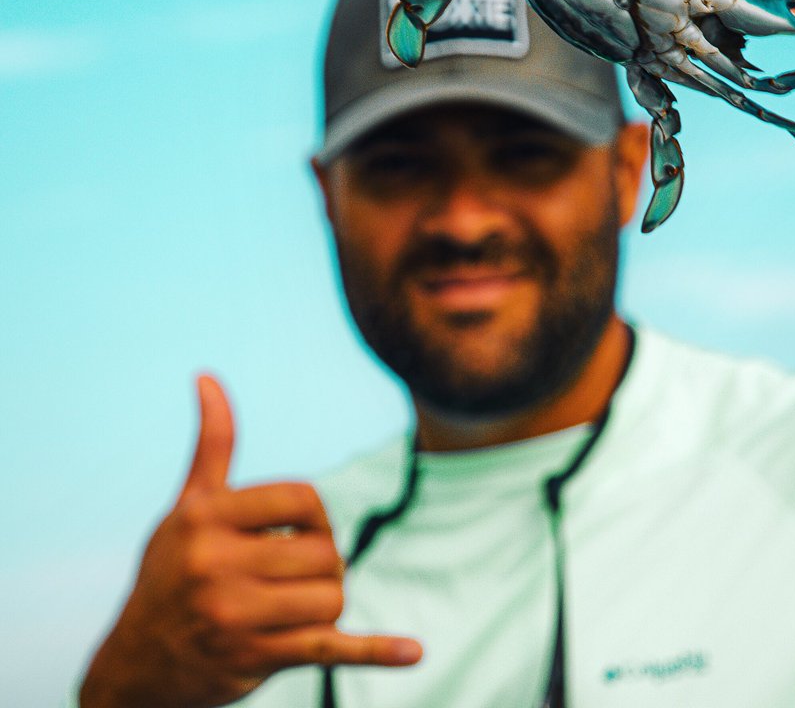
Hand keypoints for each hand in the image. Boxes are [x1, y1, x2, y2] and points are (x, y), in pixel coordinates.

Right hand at [79, 375, 422, 707]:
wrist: (136, 664)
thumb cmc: (171, 569)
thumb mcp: (188, 506)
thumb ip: (213, 443)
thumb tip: (208, 375)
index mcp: (206, 519)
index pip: (302, 498)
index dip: (316, 514)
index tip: (297, 530)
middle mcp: (216, 566)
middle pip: (324, 551)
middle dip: (323, 563)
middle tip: (296, 576)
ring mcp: (236, 617)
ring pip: (332, 597)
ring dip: (328, 602)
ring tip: (296, 607)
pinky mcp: (255, 660)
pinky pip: (328, 650)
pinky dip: (375, 651)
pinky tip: (414, 652)